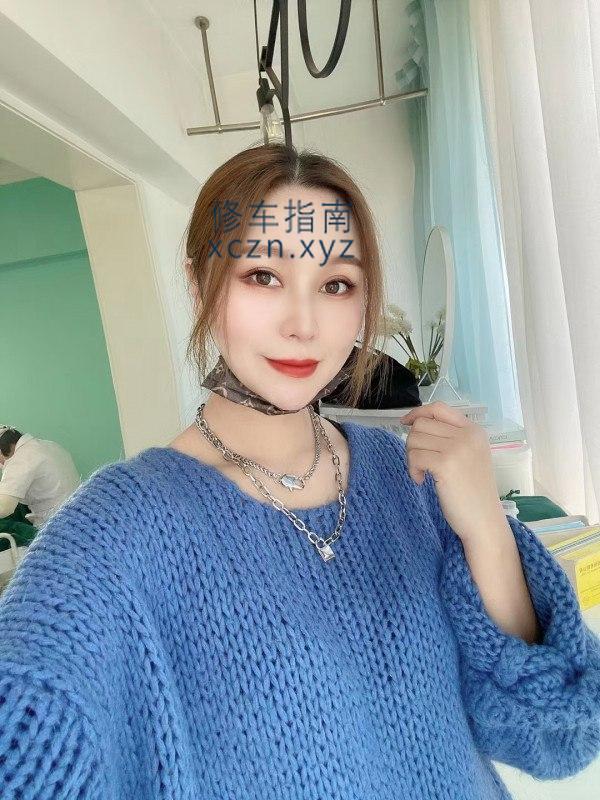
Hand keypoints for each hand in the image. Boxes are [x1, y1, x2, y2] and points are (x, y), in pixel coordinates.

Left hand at [399, 401, 504, 543]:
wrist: (484, 521)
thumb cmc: (472, 493)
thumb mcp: (468, 456)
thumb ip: (450, 438)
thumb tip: (415, 422)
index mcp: (474, 431)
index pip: (439, 408)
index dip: (418, 413)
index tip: (406, 423)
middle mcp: (468, 435)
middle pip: (422, 424)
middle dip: (413, 443)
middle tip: (419, 463)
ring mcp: (458, 449)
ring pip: (414, 439)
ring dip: (411, 457)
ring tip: (422, 474)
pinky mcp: (446, 465)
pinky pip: (414, 456)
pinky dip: (412, 470)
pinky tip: (421, 481)